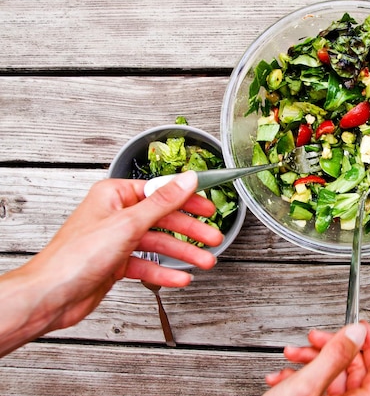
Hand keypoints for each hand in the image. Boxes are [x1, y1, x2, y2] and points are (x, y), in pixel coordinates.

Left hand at [0, 171, 222, 355]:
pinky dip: (164, 272)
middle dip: (189, 231)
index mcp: (114, 196)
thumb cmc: (76, 256)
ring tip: (204, 262)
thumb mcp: (128, 223)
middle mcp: (116, 215)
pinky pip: (147, 265)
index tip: (207, 208)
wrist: (51, 295)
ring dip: (182, 254)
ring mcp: (116, 240)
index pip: (160, 192)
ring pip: (157, 244)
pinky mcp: (116, 264)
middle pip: (162, 219)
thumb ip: (162, 202)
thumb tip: (186, 180)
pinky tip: (180, 278)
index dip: (187, 200)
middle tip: (212, 238)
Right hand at [264, 321, 369, 395]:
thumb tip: (357, 333)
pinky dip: (298, 377)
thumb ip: (334, 357)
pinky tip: (281, 375)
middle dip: (329, 349)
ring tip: (290, 356)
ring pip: (329, 377)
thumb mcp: (307, 386)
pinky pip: (314, 388)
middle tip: (313, 338)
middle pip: (352, 371)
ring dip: (308, 361)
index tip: (359, 327)